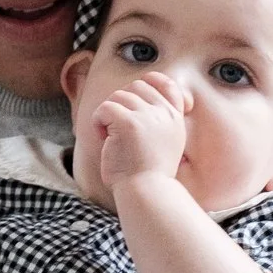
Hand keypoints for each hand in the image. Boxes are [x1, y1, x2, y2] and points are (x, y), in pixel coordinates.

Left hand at [92, 70, 191, 187]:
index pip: (166, 83)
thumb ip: (159, 121)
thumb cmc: (148, 172)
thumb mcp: (165, 141)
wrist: (146, 190)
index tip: (133, 98)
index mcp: (175, 117)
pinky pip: (105, 108)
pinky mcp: (129, 122)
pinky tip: (103, 138)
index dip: (148, 82)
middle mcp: (164, 113)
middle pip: (135, 87)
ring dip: (107, 114)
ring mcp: (148, 116)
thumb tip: (138, 101)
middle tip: (116, 127)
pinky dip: (98, 121)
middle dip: (121, 103)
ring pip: (118, 96)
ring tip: (110, 136)